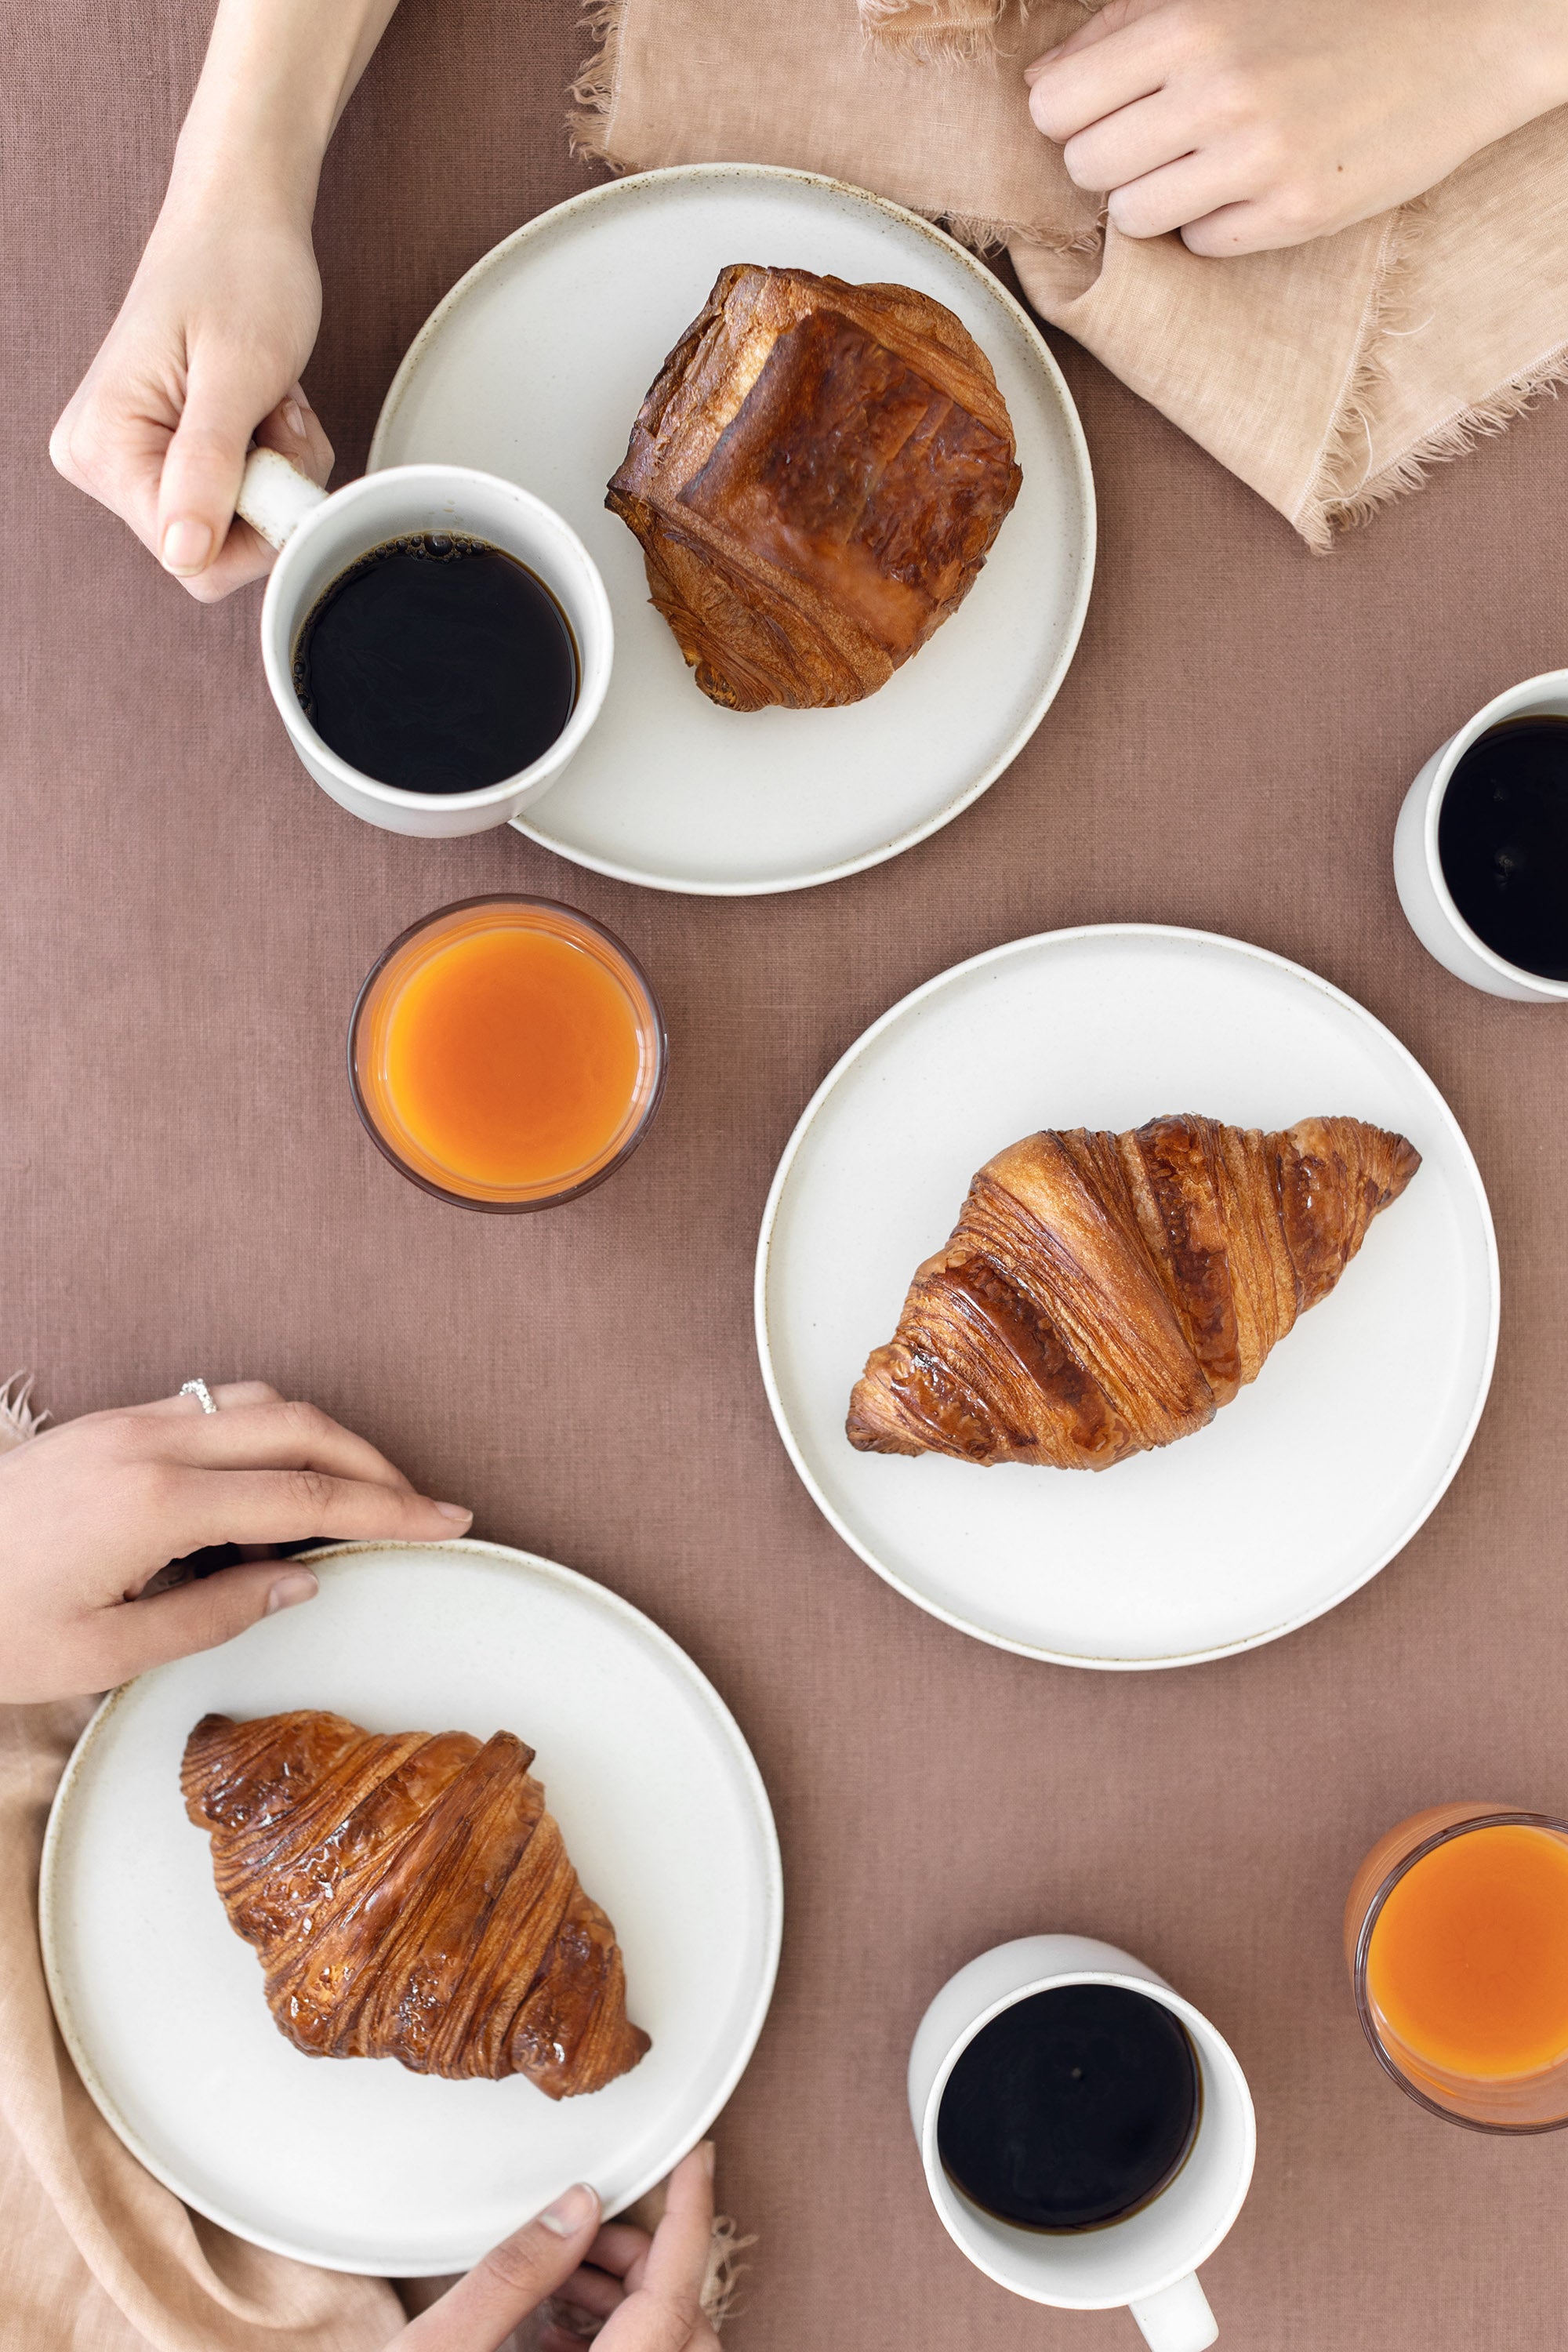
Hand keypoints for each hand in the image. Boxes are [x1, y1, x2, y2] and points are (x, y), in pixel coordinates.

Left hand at [0, 1384, 471, 1701]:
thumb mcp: (104, 1653)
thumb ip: (215, 1613)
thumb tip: (301, 1578)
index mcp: (155, 1503)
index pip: (306, 1496)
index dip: (389, 1508)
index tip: (447, 1520)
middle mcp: (148, 1443)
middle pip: (300, 1426)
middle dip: (375, 1463)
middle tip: (425, 1506)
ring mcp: (127, 1423)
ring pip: (259, 1404)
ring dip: (322, 1442)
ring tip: (351, 1505)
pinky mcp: (109, 1424)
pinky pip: (214, 1411)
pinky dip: (265, 1441)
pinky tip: (264, 1503)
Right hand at [50, 178, 330, 600]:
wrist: (240, 215)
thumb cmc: (240, 269)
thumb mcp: (237, 374)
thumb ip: (209, 470)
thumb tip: (184, 554)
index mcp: (102, 447)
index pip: (191, 561)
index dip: (257, 526)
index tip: (280, 454)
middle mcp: (101, 460)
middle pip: (213, 550)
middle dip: (268, 495)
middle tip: (277, 417)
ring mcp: (130, 457)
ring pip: (233, 526)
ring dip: (276, 473)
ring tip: (269, 402)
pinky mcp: (163, 451)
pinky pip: (236, 499)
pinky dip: (270, 461)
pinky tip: (262, 407)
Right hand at [399, 2146, 720, 2351]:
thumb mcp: (439, 2351)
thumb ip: (514, 2275)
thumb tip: (578, 2208)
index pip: (672, 2302)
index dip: (691, 2220)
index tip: (698, 2160)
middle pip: (679, 2329)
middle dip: (642, 2264)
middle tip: (586, 2230)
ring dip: (623, 2303)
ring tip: (557, 2278)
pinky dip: (605, 2342)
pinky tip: (544, 2328)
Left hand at [1025, 0, 1567, 255]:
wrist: (1464, 33)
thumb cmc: (1333, 9)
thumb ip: (1124, 26)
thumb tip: (1041, 84)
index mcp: (1189, 23)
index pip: (1055, 106)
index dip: (1070, 117)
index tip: (1106, 113)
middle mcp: (1217, 92)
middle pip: (1085, 168)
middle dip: (1111, 161)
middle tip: (1162, 141)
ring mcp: (1258, 159)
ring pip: (1132, 218)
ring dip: (1156, 199)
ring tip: (1206, 164)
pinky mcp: (1296, 212)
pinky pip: (1202, 243)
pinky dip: (1216, 221)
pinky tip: (1256, 183)